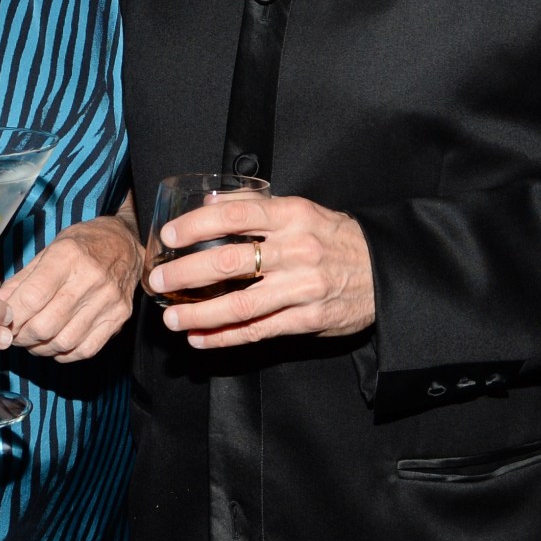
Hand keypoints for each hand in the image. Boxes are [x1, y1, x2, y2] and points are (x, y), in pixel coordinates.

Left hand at [0, 208, 139, 360]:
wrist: (125, 242)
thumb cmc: (83, 244)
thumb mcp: (49, 250)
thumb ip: (23, 280)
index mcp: (68, 256)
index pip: (31, 298)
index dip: (11, 316)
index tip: (3, 320)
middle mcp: (91, 279)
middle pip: (45, 325)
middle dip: (22, 336)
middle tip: (15, 334)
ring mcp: (108, 301)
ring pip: (64, 342)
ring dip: (41, 348)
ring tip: (34, 339)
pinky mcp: (119, 317)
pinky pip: (86, 349)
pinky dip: (65, 353)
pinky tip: (57, 343)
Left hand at [146, 195, 374, 346]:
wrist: (383, 272)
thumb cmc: (336, 239)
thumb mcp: (305, 211)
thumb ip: (261, 208)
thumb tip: (213, 203)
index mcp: (294, 215)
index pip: (236, 216)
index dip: (197, 225)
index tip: (169, 236)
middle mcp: (297, 250)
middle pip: (229, 261)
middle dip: (184, 273)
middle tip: (157, 280)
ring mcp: (303, 287)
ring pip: (239, 304)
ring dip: (198, 314)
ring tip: (170, 318)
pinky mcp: (308, 319)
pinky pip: (258, 331)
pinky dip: (224, 337)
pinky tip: (201, 338)